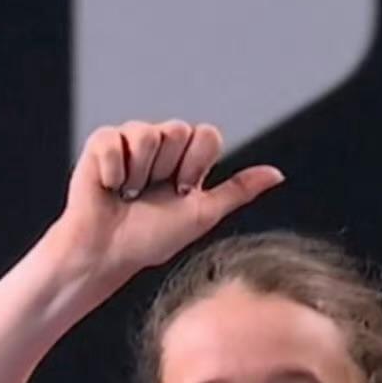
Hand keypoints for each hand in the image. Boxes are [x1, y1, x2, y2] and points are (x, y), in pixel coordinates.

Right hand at [57, 120, 285, 277]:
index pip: (208, 135)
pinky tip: (109, 187)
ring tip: (128, 193)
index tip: (182, 191)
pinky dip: (114, 171)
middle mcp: (163, 143)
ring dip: (139, 174)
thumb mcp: (203, 214)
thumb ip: (238, 190)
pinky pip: (116, 140)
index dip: (196, 165)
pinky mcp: (103, 141)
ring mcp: (132, 139)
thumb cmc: (152, 239)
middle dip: (166, 170)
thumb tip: (278, 174)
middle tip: (151, 193)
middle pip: (179, 130)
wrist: (109, 252)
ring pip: (149, 134)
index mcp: (188, 158)